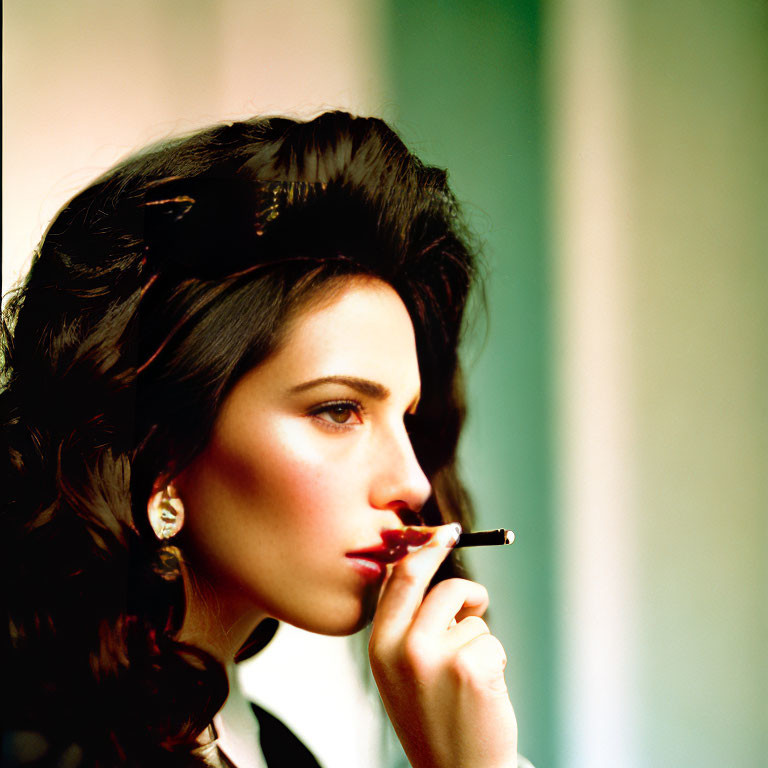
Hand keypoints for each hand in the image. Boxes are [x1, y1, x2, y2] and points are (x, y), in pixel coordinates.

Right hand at [369, 524, 517, 767]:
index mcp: (380, 645)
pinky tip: (483, 692)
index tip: (444, 534)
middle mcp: (403, 647)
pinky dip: (495, 661)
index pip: (401, 578)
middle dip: (467, 591)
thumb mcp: (399, 669)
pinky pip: (492, 640)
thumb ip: (405, 623)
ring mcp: (436, 657)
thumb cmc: (431, 716)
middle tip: (478, 596)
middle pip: (443, 588)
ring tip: (468, 680)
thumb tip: (422, 566)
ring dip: (478, 641)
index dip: (426, 550)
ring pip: (472, 619)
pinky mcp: (472, 668)